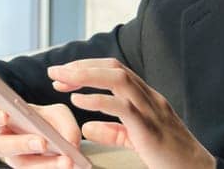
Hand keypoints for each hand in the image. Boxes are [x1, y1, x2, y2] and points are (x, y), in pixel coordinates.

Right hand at [0, 102, 81, 167]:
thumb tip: (69, 142)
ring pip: (23, 165)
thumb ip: (63, 122)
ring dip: (45, 164)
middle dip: (22, 144)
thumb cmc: (50, 121)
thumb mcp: (58, 114)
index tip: (5, 115)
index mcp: (2, 119)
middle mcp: (4, 142)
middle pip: (1, 146)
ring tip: (66, 161)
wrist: (61, 142)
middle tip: (42, 142)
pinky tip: (70, 165)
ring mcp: (16, 161)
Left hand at [49, 59, 214, 168]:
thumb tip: (87, 126)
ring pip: (118, 79)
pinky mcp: (149, 128)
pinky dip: (97, 101)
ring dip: (86, 76)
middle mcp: (149, 98)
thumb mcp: (135, 140)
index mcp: (146, 98)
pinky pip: (122, 108)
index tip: (64, 75)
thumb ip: (112, 131)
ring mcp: (151, 110)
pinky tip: (78, 101)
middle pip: (113, 68)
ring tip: (62, 80)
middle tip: (54, 71)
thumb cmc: (169, 156)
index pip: (115, 71)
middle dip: (81, 66)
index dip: (88, 68)